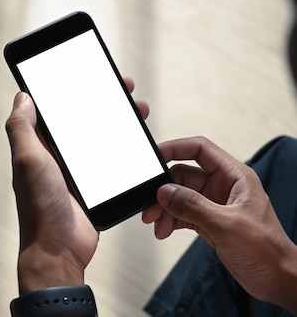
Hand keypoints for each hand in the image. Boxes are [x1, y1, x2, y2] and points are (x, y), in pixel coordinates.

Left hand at [6, 77, 147, 293]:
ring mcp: (75, 169)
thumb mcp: (28, 160)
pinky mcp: (93, 184)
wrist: (59, 249)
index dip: (71, 87)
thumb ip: (21, 127)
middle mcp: (54, 154)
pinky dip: (124, 145)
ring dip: (119, 119)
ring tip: (140, 109)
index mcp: (37, 144)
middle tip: (126, 86)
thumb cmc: (40, 206)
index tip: (92, 72)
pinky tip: (140, 137)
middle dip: (104, 99)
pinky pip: (110, 158)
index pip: (53, 107)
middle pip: (82, 117)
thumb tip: (22, 96)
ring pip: (100, 135)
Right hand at [142, 137, 296, 311]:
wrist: (275, 278)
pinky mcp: (208, 221)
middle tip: (151, 206)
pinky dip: (170, 221)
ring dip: (165, 209)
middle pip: (183, 175)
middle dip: (164, 190)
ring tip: (158, 225)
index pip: (200, 150)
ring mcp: (214, 204)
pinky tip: (165, 230)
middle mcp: (224, 186)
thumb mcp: (226, 224)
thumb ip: (192, 206)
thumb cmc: (267, 250)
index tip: (154, 156)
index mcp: (235, 177)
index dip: (175, 148)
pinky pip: (181, 214)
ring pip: (179, 196)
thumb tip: (165, 191)